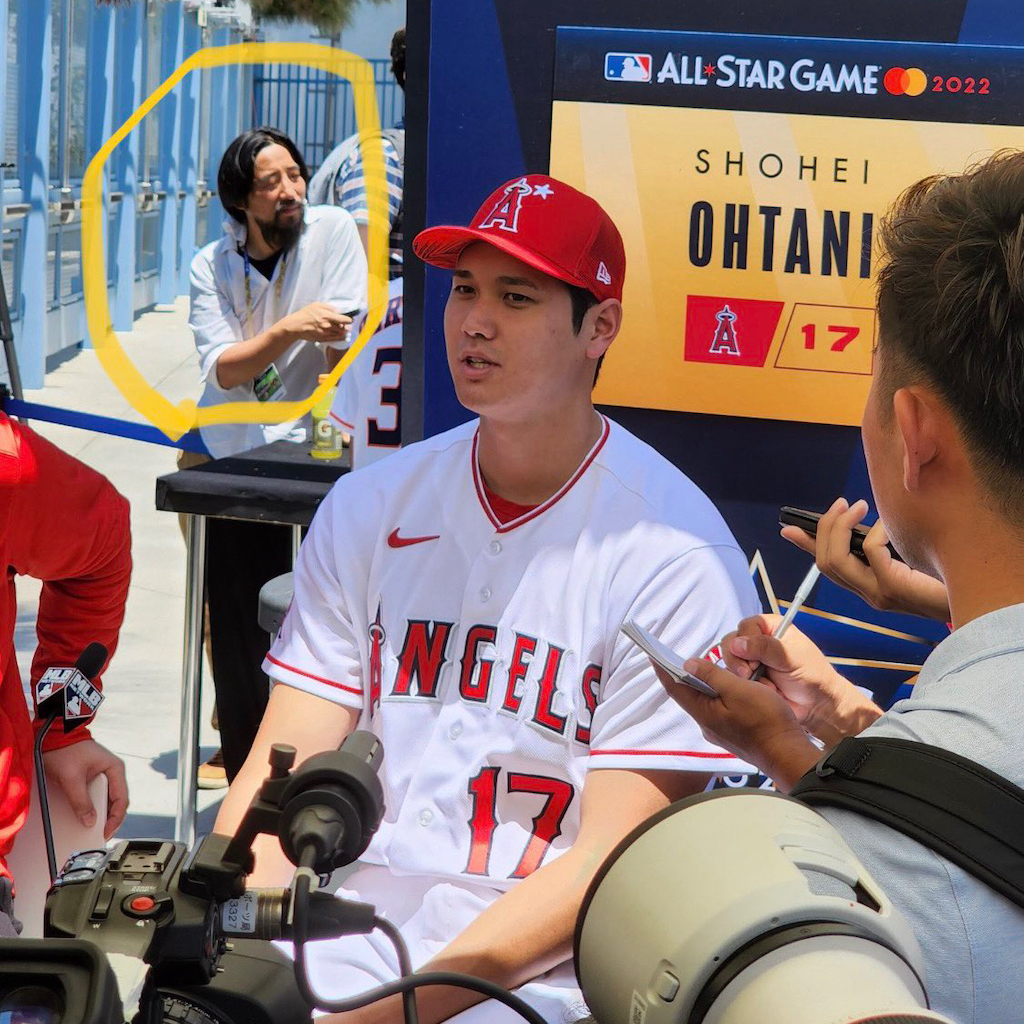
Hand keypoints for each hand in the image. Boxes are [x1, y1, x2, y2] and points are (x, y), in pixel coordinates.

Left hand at [43, 740, 128, 838]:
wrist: (54, 736)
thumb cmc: (65, 750)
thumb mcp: (71, 778)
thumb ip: (81, 801)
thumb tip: (89, 822)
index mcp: (115, 769)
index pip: (121, 799)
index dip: (115, 819)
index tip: (105, 832)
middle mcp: (113, 773)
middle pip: (117, 802)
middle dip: (110, 819)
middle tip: (101, 835)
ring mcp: (104, 774)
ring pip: (107, 800)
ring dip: (102, 814)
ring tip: (93, 828)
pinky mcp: (93, 777)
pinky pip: (97, 796)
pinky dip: (94, 807)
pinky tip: (86, 816)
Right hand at [277, 303, 351, 344]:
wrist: (296, 325)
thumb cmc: (306, 313)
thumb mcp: (317, 305)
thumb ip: (329, 307)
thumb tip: (339, 311)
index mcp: (327, 316)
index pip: (344, 320)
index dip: (349, 320)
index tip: (350, 320)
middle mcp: (328, 326)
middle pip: (343, 328)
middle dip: (346, 326)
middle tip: (346, 324)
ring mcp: (326, 333)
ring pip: (340, 334)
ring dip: (342, 332)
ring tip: (341, 329)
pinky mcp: (323, 339)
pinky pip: (335, 339)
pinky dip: (338, 337)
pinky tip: (339, 334)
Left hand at [654, 658, 819, 790]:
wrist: (788, 753)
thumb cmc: (767, 720)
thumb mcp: (739, 690)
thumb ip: (713, 676)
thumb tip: (688, 665)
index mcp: (704, 714)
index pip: (675, 688)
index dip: (663, 669)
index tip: (652, 653)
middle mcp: (707, 725)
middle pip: (688, 695)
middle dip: (680, 675)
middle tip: (672, 655)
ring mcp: (719, 732)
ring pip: (704, 703)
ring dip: (700, 685)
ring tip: (699, 667)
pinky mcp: (732, 734)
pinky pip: (717, 710)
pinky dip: (716, 695)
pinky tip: (724, 686)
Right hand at [719, 615, 881, 746]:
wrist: (817, 705)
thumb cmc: (812, 675)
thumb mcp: (791, 657)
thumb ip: (765, 648)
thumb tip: (736, 644)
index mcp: (771, 627)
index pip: (745, 626)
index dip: (745, 642)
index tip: (754, 661)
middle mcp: (758, 639)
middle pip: (731, 642)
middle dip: (738, 661)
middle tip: (750, 674)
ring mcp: (751, 659)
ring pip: (730, 660)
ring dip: (743, 675)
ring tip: (763, 683)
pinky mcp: (748, 676)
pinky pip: (734, 677)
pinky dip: (746, 685)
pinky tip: (763, 689)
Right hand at [782, 497, 949, 620]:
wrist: (975, 601)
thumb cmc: (944, 578)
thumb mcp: (907, 558)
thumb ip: (883, 547)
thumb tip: (863, 522)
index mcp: (866, 588)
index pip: (825, 566)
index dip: (805, 546)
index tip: (787, 527)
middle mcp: (866, 594)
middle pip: (824, 562)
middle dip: (825, 528)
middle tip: (841, 504)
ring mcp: (876, 594)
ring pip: (835, 560)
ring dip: (840, 527)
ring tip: (857, 507)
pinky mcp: (890, 588)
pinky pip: (869, 552)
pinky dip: (874, 532)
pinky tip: (889, 528)